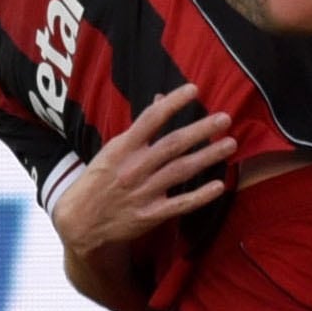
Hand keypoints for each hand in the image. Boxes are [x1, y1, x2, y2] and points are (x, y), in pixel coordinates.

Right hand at [49, 85, 235, 252]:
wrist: (81, 221)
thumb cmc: (100, 180)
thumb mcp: (112, 150)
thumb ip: (140, 128)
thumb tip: (160, 99)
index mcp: (122, 148)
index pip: (150, 119)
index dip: (172, 103)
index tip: (194, 89)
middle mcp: (134, 168)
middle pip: (172, 145)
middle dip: (200, 130)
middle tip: (224, 118)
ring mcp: (143, 192)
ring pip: (181, 171)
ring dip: (207, 156)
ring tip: (230, 144)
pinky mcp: (150, 215)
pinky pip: (180, 204)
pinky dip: (200, 196)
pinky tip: (219, 186)